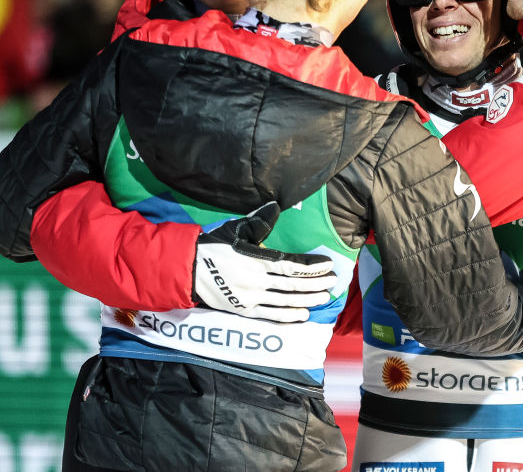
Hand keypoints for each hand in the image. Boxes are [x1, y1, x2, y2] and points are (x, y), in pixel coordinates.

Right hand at [192, 202, 337, 320]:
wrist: (188, 270)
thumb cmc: (215, 246)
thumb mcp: (236, 229)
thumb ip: (259, 222)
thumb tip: (276, 206)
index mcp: (256, 259)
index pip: (292, 264)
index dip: (312, 266)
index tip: (328, 264)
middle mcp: (256, 280)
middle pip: (293, 284)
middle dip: (317, 283)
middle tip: (334, 282)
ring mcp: (251, 297)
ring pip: (286, 301)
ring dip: (308, 299)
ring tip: (325, 297)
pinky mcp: (244, 310)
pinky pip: (271, 315)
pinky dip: (288, 316)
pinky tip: (303, 314)